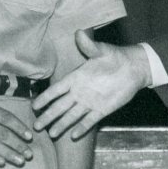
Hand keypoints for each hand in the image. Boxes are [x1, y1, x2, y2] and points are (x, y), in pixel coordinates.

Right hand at [33, 31, 150, 138]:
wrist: (133, 68)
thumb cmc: (115, 57)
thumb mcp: (101, 51)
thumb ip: (89, 46)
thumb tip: (79, 32)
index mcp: (76, 78)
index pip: (57, 90)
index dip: (45, 98)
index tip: (34, 106)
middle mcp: (80, 92)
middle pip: (60, 106)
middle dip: (48, 116)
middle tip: (36, 126)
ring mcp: (90, 102)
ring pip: (72, 116)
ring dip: (62, 124)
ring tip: (51, 134)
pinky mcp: (102, 109)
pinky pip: (90, 120)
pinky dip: (82, 127)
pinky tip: (73, 136)